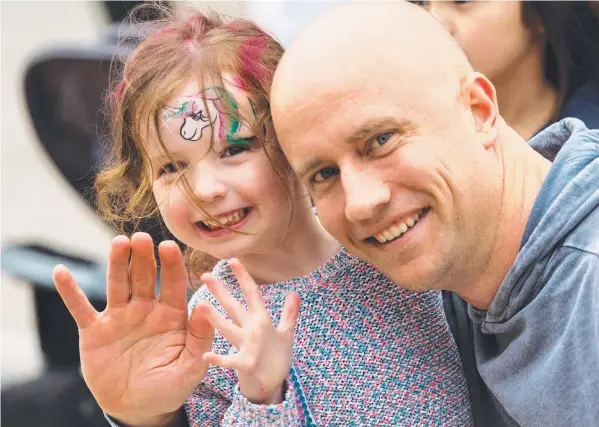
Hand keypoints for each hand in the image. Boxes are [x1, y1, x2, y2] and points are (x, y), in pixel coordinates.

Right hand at [53, 233, 213, 426]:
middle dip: (143, 256)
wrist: (136, 408)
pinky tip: (60, 272)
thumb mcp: (190, 366)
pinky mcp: (95, 331)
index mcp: (171, 315)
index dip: (171, 264)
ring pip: (117, 284)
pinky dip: (69, 291)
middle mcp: (145, 309)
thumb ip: (200, 337)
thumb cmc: (168, 386)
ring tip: (118, 242)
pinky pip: (80, 308)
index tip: (169, 246)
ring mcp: (119, 317)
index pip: (173, 283)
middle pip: (144, 276)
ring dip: (116, 263)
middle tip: (141, 237)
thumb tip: (206, 306)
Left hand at [198, 259, 299, 404]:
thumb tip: (295, 293)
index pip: (252, 294)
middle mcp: (254, 330)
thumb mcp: (286, 334)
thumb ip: (289, 313)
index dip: (243, 276)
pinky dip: (219, 359)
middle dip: (221, 290)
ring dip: (214, 317)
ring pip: (228, 328)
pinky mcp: (245, 364)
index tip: (232, 260)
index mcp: (263, 321)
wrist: (273, 387)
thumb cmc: (277, 358)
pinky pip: (230, 361)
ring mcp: (249, 347)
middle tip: (206, 275)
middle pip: (235, 306)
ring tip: (200, 305)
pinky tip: (206, 355)